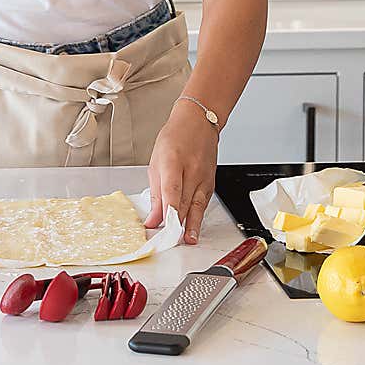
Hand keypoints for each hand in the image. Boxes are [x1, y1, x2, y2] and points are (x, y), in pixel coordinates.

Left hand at [145, 100, 219, 244]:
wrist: (198, 123)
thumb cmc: (174, 138)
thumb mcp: (156, 161)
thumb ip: (155, 191)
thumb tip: (152, 217)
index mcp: (173, 161)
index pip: (172, 189)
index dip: (169, 209)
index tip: (162, 225)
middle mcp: (192, 170)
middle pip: (186, 200)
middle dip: (179, 223)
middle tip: (171, 241)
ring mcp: (204, 176)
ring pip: (198, 204)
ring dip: (193, 224)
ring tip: (189, 240)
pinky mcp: (211, 182)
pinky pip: (204, 202)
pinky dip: (198, 216)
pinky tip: (194, 228)